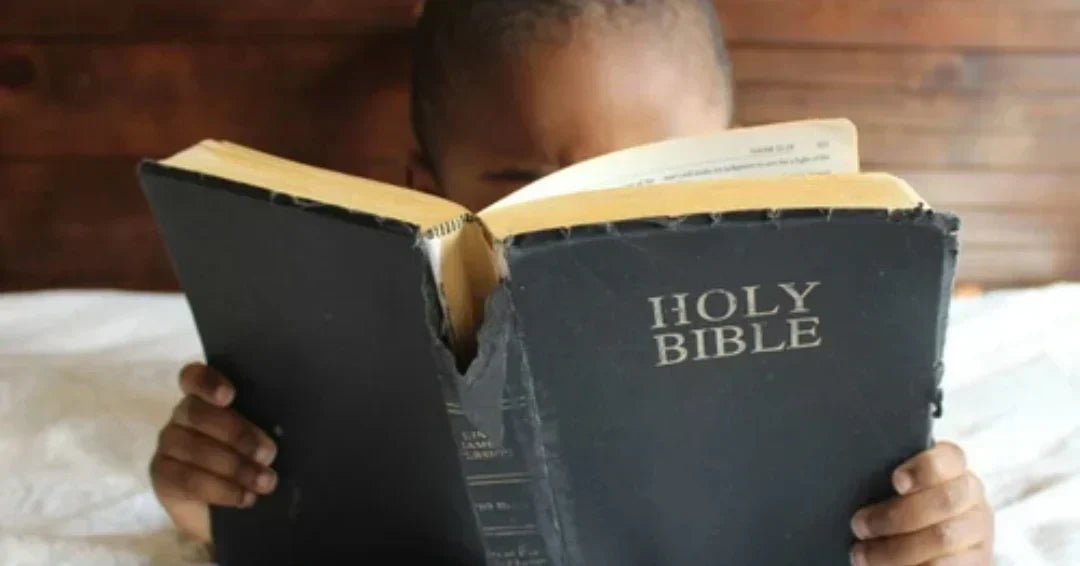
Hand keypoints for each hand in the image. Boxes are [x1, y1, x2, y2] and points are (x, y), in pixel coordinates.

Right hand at [150, 363, 278, 542]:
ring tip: (264, 482)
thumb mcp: (261, 442)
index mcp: (207, 397)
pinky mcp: (163, 476)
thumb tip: (277, 435)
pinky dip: (220, 489)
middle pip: (197, 413)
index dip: (208, 383)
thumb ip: (264, 427)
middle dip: (236, 433)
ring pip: (193, 448)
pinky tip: (244, 497)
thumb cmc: (253, 462)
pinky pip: (188, 479)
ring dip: (234, 466)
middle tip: (268, 454)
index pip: (194, 378)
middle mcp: (183, 416)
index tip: (230, 396)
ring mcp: (169, 445)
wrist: (230, 510)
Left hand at [850, 442, 993, 564]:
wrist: (923, 544)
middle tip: (859, 526)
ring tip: (862, 555)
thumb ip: (890, 484)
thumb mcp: (898, 491)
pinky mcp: (978, 561)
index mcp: (953, 469)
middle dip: (896, 515)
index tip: (895, 481)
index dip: (923, 468)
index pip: (949, 458)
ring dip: (896, 549)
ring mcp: (978, 531)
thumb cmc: (899, 510)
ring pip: (942, 538)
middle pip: (944, 500)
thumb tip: (853, 481)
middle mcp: (972, 497)